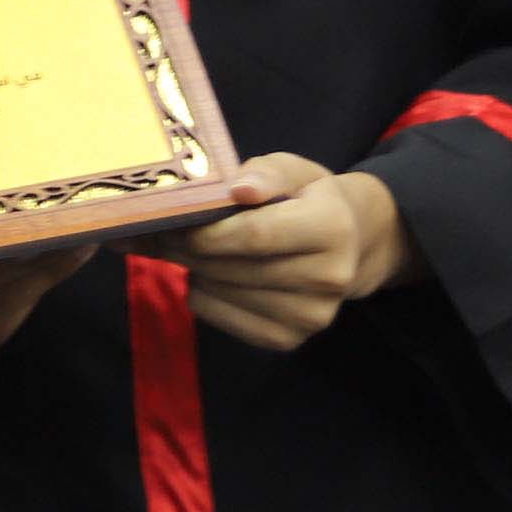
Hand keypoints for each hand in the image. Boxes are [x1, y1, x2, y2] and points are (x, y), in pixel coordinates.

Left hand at [156, 154, 413, 352]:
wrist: (347, 245)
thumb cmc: (307, 200)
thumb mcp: (293, 171)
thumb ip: (265, 173)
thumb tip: (239, 190)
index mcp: (332, 228)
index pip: (255, 235)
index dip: (208, 230)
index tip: (175, 219)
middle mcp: (329, 278)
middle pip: (235, 267)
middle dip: (189, 249)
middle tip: (164, 232)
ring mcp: (311, 316)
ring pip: (223, 294)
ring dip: (195, 270)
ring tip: (190, 249)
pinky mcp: (289, 339)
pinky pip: (221, 319)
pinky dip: (204, 295)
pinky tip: (209, 275)